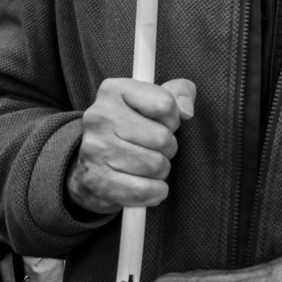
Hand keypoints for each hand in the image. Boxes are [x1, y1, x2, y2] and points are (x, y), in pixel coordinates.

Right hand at [66, 78, 195, 213]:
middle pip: (162, 138)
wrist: (94, 161)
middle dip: (168, 147)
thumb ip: (181, 93)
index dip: (173, 119)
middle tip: (156, 148)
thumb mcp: (157, 98)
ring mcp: (94, 149)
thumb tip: (187, 112)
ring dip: (160, 169)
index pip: (165, 104)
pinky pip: (143, 190)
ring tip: (148, 164)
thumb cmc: (134, 124)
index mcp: (115, 90)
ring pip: (155, 165)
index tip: (164, 123)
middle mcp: (99, 117)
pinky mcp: (95, 180)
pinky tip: (148, 185)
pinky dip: (154, 191)